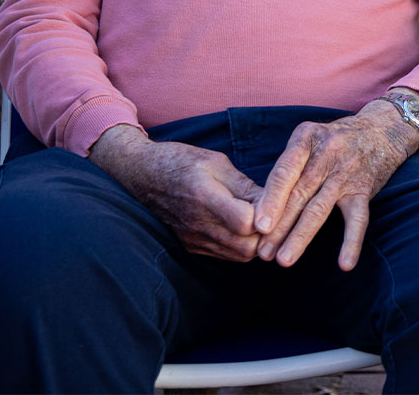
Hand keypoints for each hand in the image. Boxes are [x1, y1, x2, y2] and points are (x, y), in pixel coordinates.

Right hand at [89, 124, 262, 260]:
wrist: (143, 175)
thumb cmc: (183, 162)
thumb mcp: (217, 162)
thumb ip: (245, 186)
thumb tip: (275, 203)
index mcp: (205, 195)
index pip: (245, 221)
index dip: (266, 216)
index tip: (275, 203)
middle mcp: (198, 223)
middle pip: (247, 246)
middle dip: (268, 234)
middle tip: (275, 215)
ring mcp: (193, 239)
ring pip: (239, 255)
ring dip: (257, 242)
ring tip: (262, 221)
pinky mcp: (191, 246)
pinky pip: (225, 255)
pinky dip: (241, 245)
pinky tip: (245, 228)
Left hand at [252, 97, 418, 270]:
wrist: (381, 130)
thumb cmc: (334, 140)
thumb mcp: (309, 139)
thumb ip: (288, 166)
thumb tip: (260, 207)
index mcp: (306, 138)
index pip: (284, 172)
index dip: (270, 200)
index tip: (258, 226)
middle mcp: (326, 153)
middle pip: (299, 194)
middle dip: (279, 226)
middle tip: (263, 252)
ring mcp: (346, 171)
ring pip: (320, 208)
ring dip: (301, 236)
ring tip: (284, 260)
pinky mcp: (364, 188)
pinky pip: (358, 218)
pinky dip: (351, 242)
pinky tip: (344, 264)